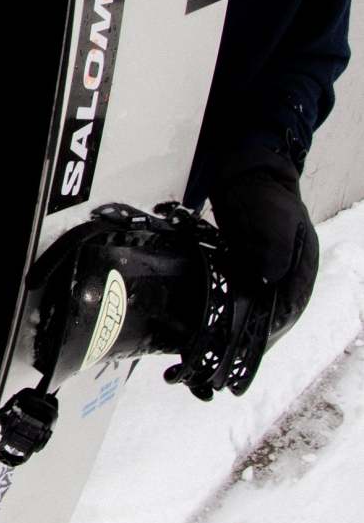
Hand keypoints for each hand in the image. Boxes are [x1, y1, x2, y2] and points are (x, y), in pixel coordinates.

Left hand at [209, 150, 318, 338]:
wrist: (244, 174)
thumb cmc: (262, 196)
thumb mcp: (275, 223)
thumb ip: (275, 252)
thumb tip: (268, 280)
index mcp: (303, 263)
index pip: (292, 303)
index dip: (275, 324)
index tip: (254, 341)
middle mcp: (289, 269)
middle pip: (278, 308)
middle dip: (260, 329)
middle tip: (235, 348)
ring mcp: (270, 266)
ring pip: (262, 302)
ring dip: (248, 318)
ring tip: (226, 339)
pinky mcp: (250, 262)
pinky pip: (246, 290)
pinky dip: (237, 302)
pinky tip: (220, 314)